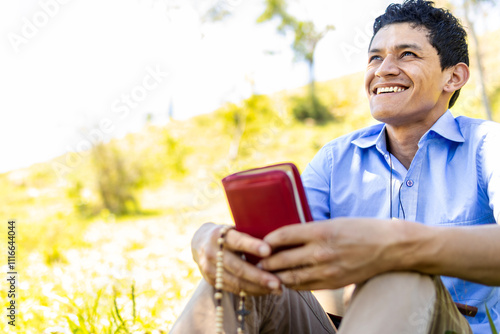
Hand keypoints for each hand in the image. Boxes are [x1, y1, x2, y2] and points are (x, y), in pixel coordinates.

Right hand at [191, 223, 281, 294]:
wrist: (200, 242)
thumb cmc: (227, 233)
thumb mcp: (233, 228)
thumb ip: (248, 235)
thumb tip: (276, 241)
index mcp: (219, 234)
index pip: (237, 241)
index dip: (252, 246)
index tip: (269, 250)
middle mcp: (211, 252)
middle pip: (238, 267)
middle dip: (259, 276)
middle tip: (278, 282)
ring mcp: (209, 268)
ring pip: (236, 282)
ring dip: (258, 288)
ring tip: (277, 289)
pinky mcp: (211, 280)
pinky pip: (233, 289)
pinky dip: (251, 291)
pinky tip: (265, 291)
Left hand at [259, 218, 403, 289]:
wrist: (389, 246)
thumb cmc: (361, 229)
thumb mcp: (333, 222)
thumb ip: (310, 230)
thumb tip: (286, 236)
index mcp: (320, 231)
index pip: (283, 235)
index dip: (266, 240)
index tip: (258, 241)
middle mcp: (321, 251)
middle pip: (282, 259)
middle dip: (265, 261)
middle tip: (254, 260)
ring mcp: (327, 270)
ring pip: (290, 277)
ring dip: (274, 276)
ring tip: (264, 273)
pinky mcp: (332, 283)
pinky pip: (304, 286)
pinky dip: (291, 284)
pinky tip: (284, 281)